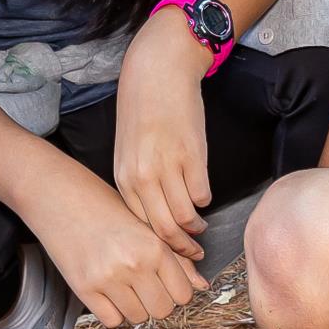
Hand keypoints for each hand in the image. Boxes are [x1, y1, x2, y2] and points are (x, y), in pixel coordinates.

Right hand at [27, 165, 205, 327]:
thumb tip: (202, 286)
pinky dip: (112, 311)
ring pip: (138, 317)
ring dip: (134, 307)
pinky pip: (111, 320)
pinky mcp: (84, 288)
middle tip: (143, 285)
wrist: (57, 197)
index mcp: (155, 246)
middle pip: (163, 310)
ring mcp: (108, 278)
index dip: (176, 291)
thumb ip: (176, 257)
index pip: (184, 293)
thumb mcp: (145, 226)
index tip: (165, 283)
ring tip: (123, 284)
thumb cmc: (103, 207)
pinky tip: (107, 291)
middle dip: (156, 301)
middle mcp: (134, 264)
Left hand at [114, 6, 212, 262]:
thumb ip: (135, 182)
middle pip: (163, 229)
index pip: (140, 227)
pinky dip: (204, 201)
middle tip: (193, 256)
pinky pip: (202, 194)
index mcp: (123, 178)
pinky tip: (203, 198)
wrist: (157, 73)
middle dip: (180, 249)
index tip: (168, 255)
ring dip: (196, 228)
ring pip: (185, 216)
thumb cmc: (141, 111)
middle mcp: (143, 177)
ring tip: (201, 229)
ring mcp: (168, 167)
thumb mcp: (127, 151)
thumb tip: (151, 216)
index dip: (156, 246)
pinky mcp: (193, 156)